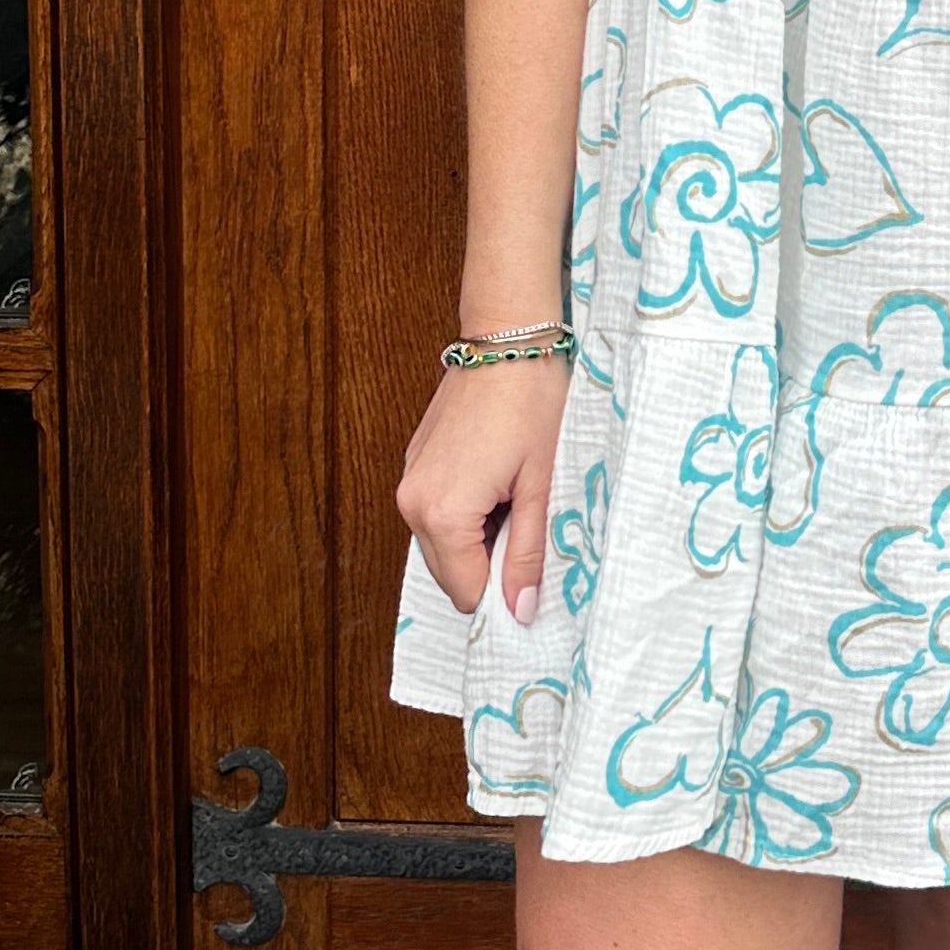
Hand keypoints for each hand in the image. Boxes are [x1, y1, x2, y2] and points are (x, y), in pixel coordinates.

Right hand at [395, 324, 570, 620]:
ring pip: (442, 544)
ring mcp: (409, 480)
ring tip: (516, 497)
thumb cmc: (530, 402)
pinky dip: (466, 514)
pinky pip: (437, 513)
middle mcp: (412, 502)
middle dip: (488, 566)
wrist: (507, 338)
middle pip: (449, 573)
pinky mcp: (414, 463)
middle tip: (530, 527)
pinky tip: (498, 481)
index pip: (465, 592)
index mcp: (441, 513)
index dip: (502, 595)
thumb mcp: (540, 484)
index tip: (533, 579)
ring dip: (478, 539)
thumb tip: (521, 611)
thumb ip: (526, 554)